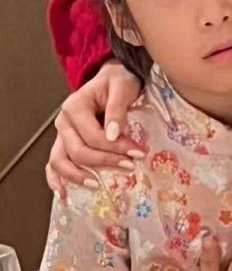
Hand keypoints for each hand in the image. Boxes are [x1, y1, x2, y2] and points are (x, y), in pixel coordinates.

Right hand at [46, 61, 143, 197]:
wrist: (112, 78)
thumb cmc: (118, 81)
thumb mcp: (122, 88)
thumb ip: (117, 110)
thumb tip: (114, 135)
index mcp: (75, 106)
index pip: (93, 136)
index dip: (115, 147)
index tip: (138, 152)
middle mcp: (63, 121)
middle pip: (79, 151)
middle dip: (105, 162)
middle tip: (130, 166)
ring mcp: (61, 133)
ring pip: (60, 161)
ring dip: (78, 176)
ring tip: (97, 185)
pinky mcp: (64, 141)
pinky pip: (54, 162)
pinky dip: (56, 178)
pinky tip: (63, 193)